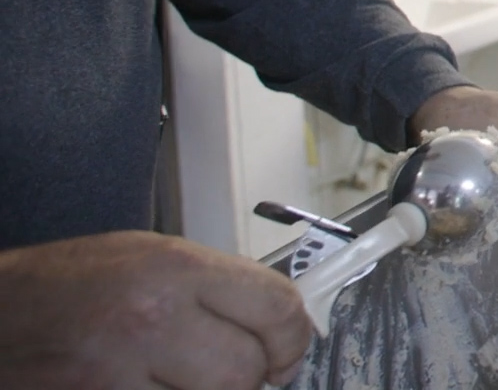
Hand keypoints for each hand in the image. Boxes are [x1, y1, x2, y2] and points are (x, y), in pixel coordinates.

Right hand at [0, 231, 312, 387]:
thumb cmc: (68, 285)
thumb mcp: (149, 257)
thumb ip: (215, 287)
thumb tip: (277, 320)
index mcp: (174, 269)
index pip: (275, 308)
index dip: (292, 338)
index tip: (286, 350)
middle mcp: (152, 319)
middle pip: (247, 371)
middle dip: (251, 376)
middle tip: (240, 372)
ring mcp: (118, 374)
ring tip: (181, 377)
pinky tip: (148, 388)